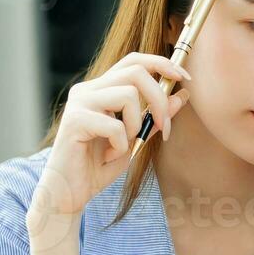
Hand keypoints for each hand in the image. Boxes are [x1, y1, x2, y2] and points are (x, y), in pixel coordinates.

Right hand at [30, 52, 192, 221]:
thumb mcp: (135, 139)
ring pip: (128, 95)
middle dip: (159, 100)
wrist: (69, 193)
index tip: (184, 77)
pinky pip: (115, 126)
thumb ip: (154, 117)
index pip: (133, 61)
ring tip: (123, 146)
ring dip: (136, 126)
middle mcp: (88, 89)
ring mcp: (79, 103)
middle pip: (135, 72)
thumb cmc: (98, 166)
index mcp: (101, 89)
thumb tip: (181, 95)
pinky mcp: (75, 120)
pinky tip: (107, 157)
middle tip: (164, 129)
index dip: (161, 63)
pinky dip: (120, 146)